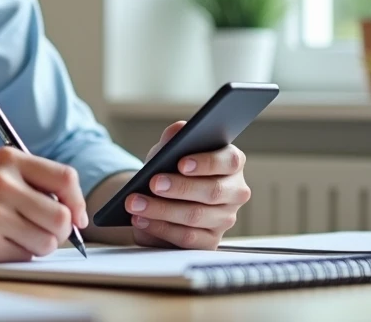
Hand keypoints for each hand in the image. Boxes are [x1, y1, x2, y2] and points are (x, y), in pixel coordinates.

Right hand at [0, 147, 87, 270]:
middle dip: (58, 231)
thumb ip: (28, 181)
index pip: (65, 178)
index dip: (77, 202)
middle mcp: (3, 183)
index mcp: (7, 159)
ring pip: (47, 241)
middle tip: (40, 232)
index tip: (77, 217)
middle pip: (62, 216)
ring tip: (10, 238)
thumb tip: (72, 210)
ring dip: (35, 246)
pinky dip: (15, 257)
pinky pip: (23, 257)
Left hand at [128, 121, 250, 249]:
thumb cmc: (171, 169)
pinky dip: (161, 228)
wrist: (161, 197)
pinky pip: (188, 238)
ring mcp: (225, 218)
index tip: (181, 163)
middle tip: (153, 183)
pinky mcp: (210, 241)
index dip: (207, 162)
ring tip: (136, 203)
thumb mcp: (169, 150)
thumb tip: (178, 130)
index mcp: (231, 163)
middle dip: (180, 187)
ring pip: (196, 216)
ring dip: (162, 210)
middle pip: (213, 192)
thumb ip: (174, 138)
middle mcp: (234, 192)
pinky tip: (142, 220)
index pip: (230, 161)